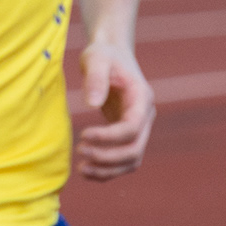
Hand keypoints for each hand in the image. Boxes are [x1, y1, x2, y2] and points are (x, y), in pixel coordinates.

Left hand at [74, 36, 154, 178]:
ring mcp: (139, 128)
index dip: (109, 137)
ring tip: (81, 169)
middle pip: (135, 149)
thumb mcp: (96, 58)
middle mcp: (145, 116)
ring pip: (132, 160)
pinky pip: (123, 160)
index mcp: (142, 98)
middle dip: (108, 157)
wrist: (112, 54)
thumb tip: (91, 105)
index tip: (83, 134)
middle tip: (80, 151)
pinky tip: (86, 171)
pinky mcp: (128, 135)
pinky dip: (108, 170)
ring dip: (108, 169)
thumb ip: (95, 79)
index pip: (132, 127)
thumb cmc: (103, 54)